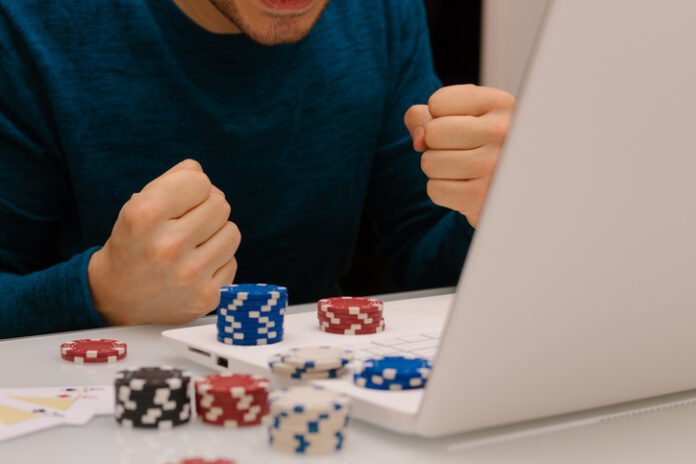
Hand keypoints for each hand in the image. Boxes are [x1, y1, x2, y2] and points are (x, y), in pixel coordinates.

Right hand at [88, 159, 240, 325]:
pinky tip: (194, 268)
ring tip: (192, 246)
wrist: (115, 298)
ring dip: (215, 235)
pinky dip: (217, 262)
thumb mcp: (139, 205)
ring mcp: (189, 274)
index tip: (177, 203)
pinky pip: (232, 261)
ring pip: (231, 232)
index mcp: (145, 215)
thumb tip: (212, 185)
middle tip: (184, 226)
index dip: (190, 188)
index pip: (199, 181)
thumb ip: (176, 180)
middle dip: (205, 210)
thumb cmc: (134, 242)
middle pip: (220, 205)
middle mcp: (167, 245)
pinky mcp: (206, 297)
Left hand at [404, 84, 514, 226]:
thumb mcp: (464, 117)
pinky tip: (465, 187)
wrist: (517, 191)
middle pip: (431, 133)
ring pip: (429, 163)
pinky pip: (434, 190)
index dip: (438, 117)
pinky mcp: (480, 197)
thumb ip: (426, 115)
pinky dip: (443, 191)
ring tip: (465, 170)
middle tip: (462, 151)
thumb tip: (419, 139)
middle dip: (436, 145)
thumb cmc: (484, 146)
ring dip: (439, 169)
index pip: (437, 102)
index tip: (462, 126)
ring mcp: (492, 166)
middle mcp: (500, 131)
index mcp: (499, 103)